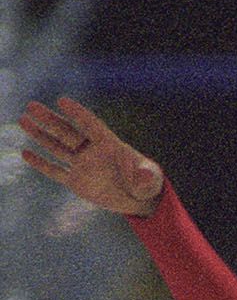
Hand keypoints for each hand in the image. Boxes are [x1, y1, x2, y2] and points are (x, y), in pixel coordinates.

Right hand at [18, 97, 163, 215]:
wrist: (138, 198)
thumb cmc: (147, 182)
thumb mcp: (150, 179)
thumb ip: (146, 175)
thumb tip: (142, 175)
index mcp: (109, 144)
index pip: (90, 125)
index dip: (77, 114)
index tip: (62, 101)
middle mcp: (91, 151)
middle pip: (67, 132)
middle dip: (49, 120)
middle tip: (31, 106)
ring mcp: (82, 165)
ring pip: (57, 147)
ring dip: (40, 135)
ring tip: (23, 120)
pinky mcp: (77, 182)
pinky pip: (56, 172)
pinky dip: (42, 164)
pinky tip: (25, 153)